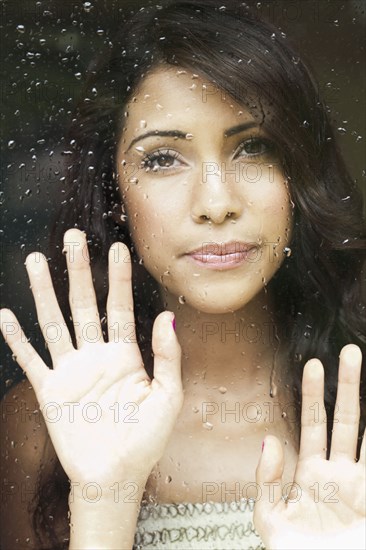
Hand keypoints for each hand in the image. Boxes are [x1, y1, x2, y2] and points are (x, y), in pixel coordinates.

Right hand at [0, 229, 183, 487]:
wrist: (116, 476)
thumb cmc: (146, 439)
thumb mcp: (168, 396)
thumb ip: (168, 356)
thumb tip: (168, 316)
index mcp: (125, 355)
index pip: (119, 307)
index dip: (118, 278)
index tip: (117, 248)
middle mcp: (95, 355)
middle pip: (83, 304)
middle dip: (78, 271)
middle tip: (73, 237)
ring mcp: (71, 370)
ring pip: (54, 322)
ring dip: (44, 292)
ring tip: (36, 261)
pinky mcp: (50, 391)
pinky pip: (31, 360)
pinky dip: (17, 340)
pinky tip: (6, 317)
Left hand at [255, 344, 364, 549]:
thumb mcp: (270, 518)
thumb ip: (267, 480)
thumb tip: (269, 440)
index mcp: (311, 475)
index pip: (313, 424)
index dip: (313, 395)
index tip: (314, 366)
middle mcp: (339, 474)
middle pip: (346, 420)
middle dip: (347, 386)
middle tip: (350, 353)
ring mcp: (359, 485)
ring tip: (363, 368)